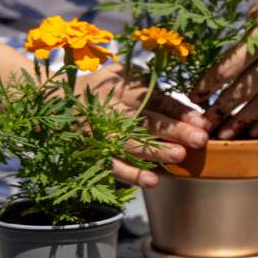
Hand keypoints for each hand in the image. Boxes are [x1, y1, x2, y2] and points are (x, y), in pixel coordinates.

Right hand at [81, 64, 209, 188]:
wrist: (54, 102)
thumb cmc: (100, 90)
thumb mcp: (120, 76)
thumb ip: (148, 87)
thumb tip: (187, 106)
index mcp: (121, 89)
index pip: (155, 100)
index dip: (179, 111)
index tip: (203, 122)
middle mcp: (109, 109)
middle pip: (145, 121)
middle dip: (174, 131)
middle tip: (199, 140)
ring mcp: (98, 132)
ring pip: (129, 144)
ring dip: (155, 152)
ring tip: (179, 157)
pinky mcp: (89, 152)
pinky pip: (110, 165)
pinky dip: (130, 174)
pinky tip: (151, 181)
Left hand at [191, 0, 257, 138]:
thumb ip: (247, 35)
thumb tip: (229, 61)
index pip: (228, 67)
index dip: (208, 85)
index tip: (194, 96)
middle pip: (243, 90)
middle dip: (219, 110)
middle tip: (202, 124)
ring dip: (241, 121)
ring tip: (223, 135)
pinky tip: (253, 130)